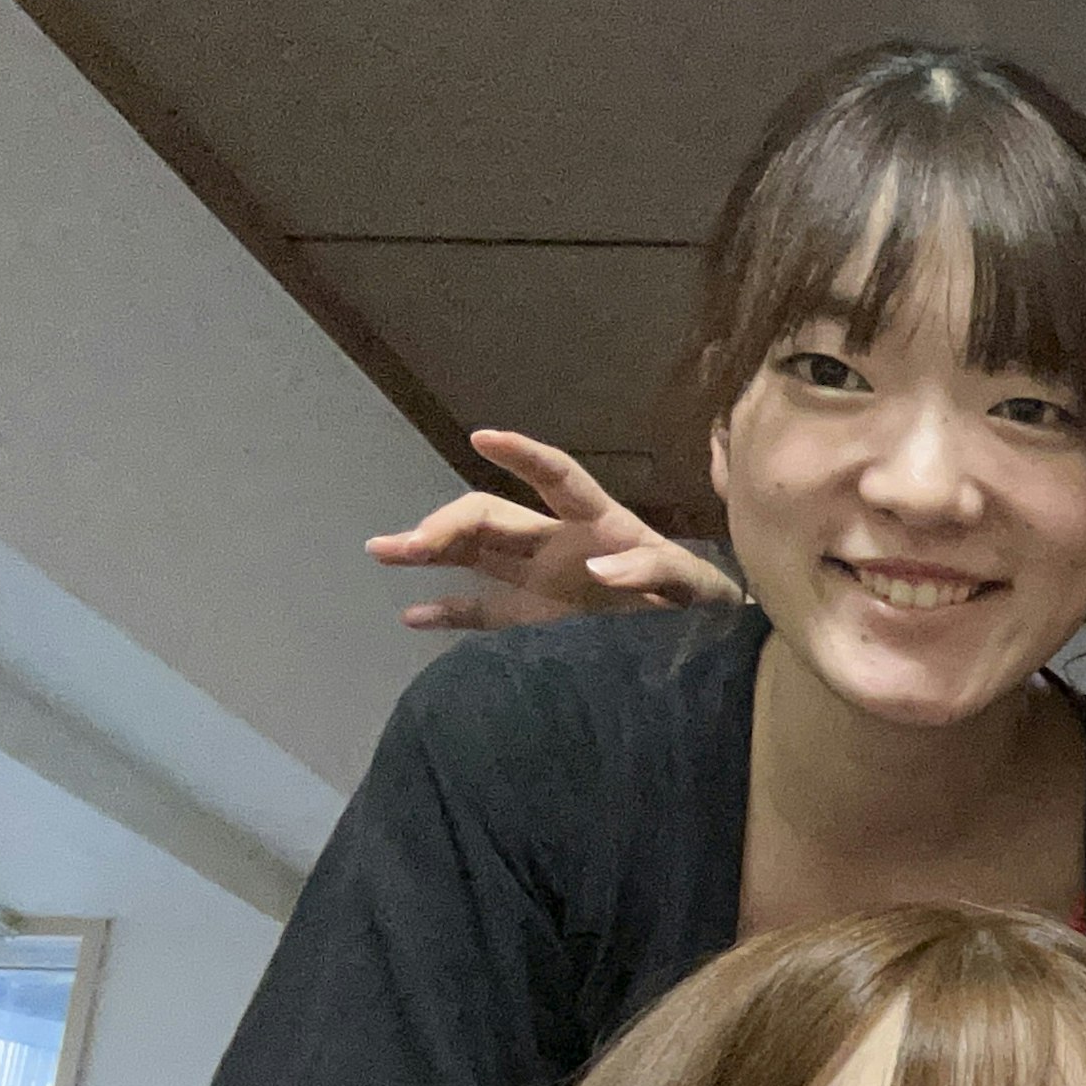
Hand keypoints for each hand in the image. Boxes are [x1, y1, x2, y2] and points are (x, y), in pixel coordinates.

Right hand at [372, 429, 741, 630]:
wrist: (703, 648)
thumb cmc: (702, 602)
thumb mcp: (695, 584)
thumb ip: (657, 570)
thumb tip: (603, 569)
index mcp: (600, 523)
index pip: (556, 477)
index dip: (523, 456)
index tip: (485, 438)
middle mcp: (558, 544)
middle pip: (492, 517)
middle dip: (448, 523)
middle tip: (409, 543)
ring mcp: (540, 580)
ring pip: (473, 554)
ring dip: (429, 551)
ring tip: (382, 551)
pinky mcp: (535, 620)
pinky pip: (483, 611)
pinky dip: (448, 613)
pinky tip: (412, 615)